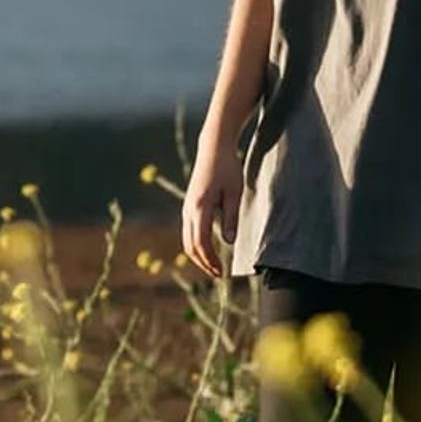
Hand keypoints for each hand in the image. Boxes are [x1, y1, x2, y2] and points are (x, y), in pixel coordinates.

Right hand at [179, 146, 240, 275]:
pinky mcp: (188, 205)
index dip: (211, 260)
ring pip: (187, 240)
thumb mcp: (234, 193)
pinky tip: (208, 250)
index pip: (202, 242)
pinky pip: (188, 231)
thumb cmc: (227, 168)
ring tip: (213, 266)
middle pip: (190, 245)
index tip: (222, 271)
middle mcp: (189, 209)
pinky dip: (196, 245)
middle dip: (203, 263)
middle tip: (218, 274)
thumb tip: (229, 243)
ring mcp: (186, 207)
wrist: (213, 147)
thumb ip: (230, 218)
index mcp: (200, 207)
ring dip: (198, 256)